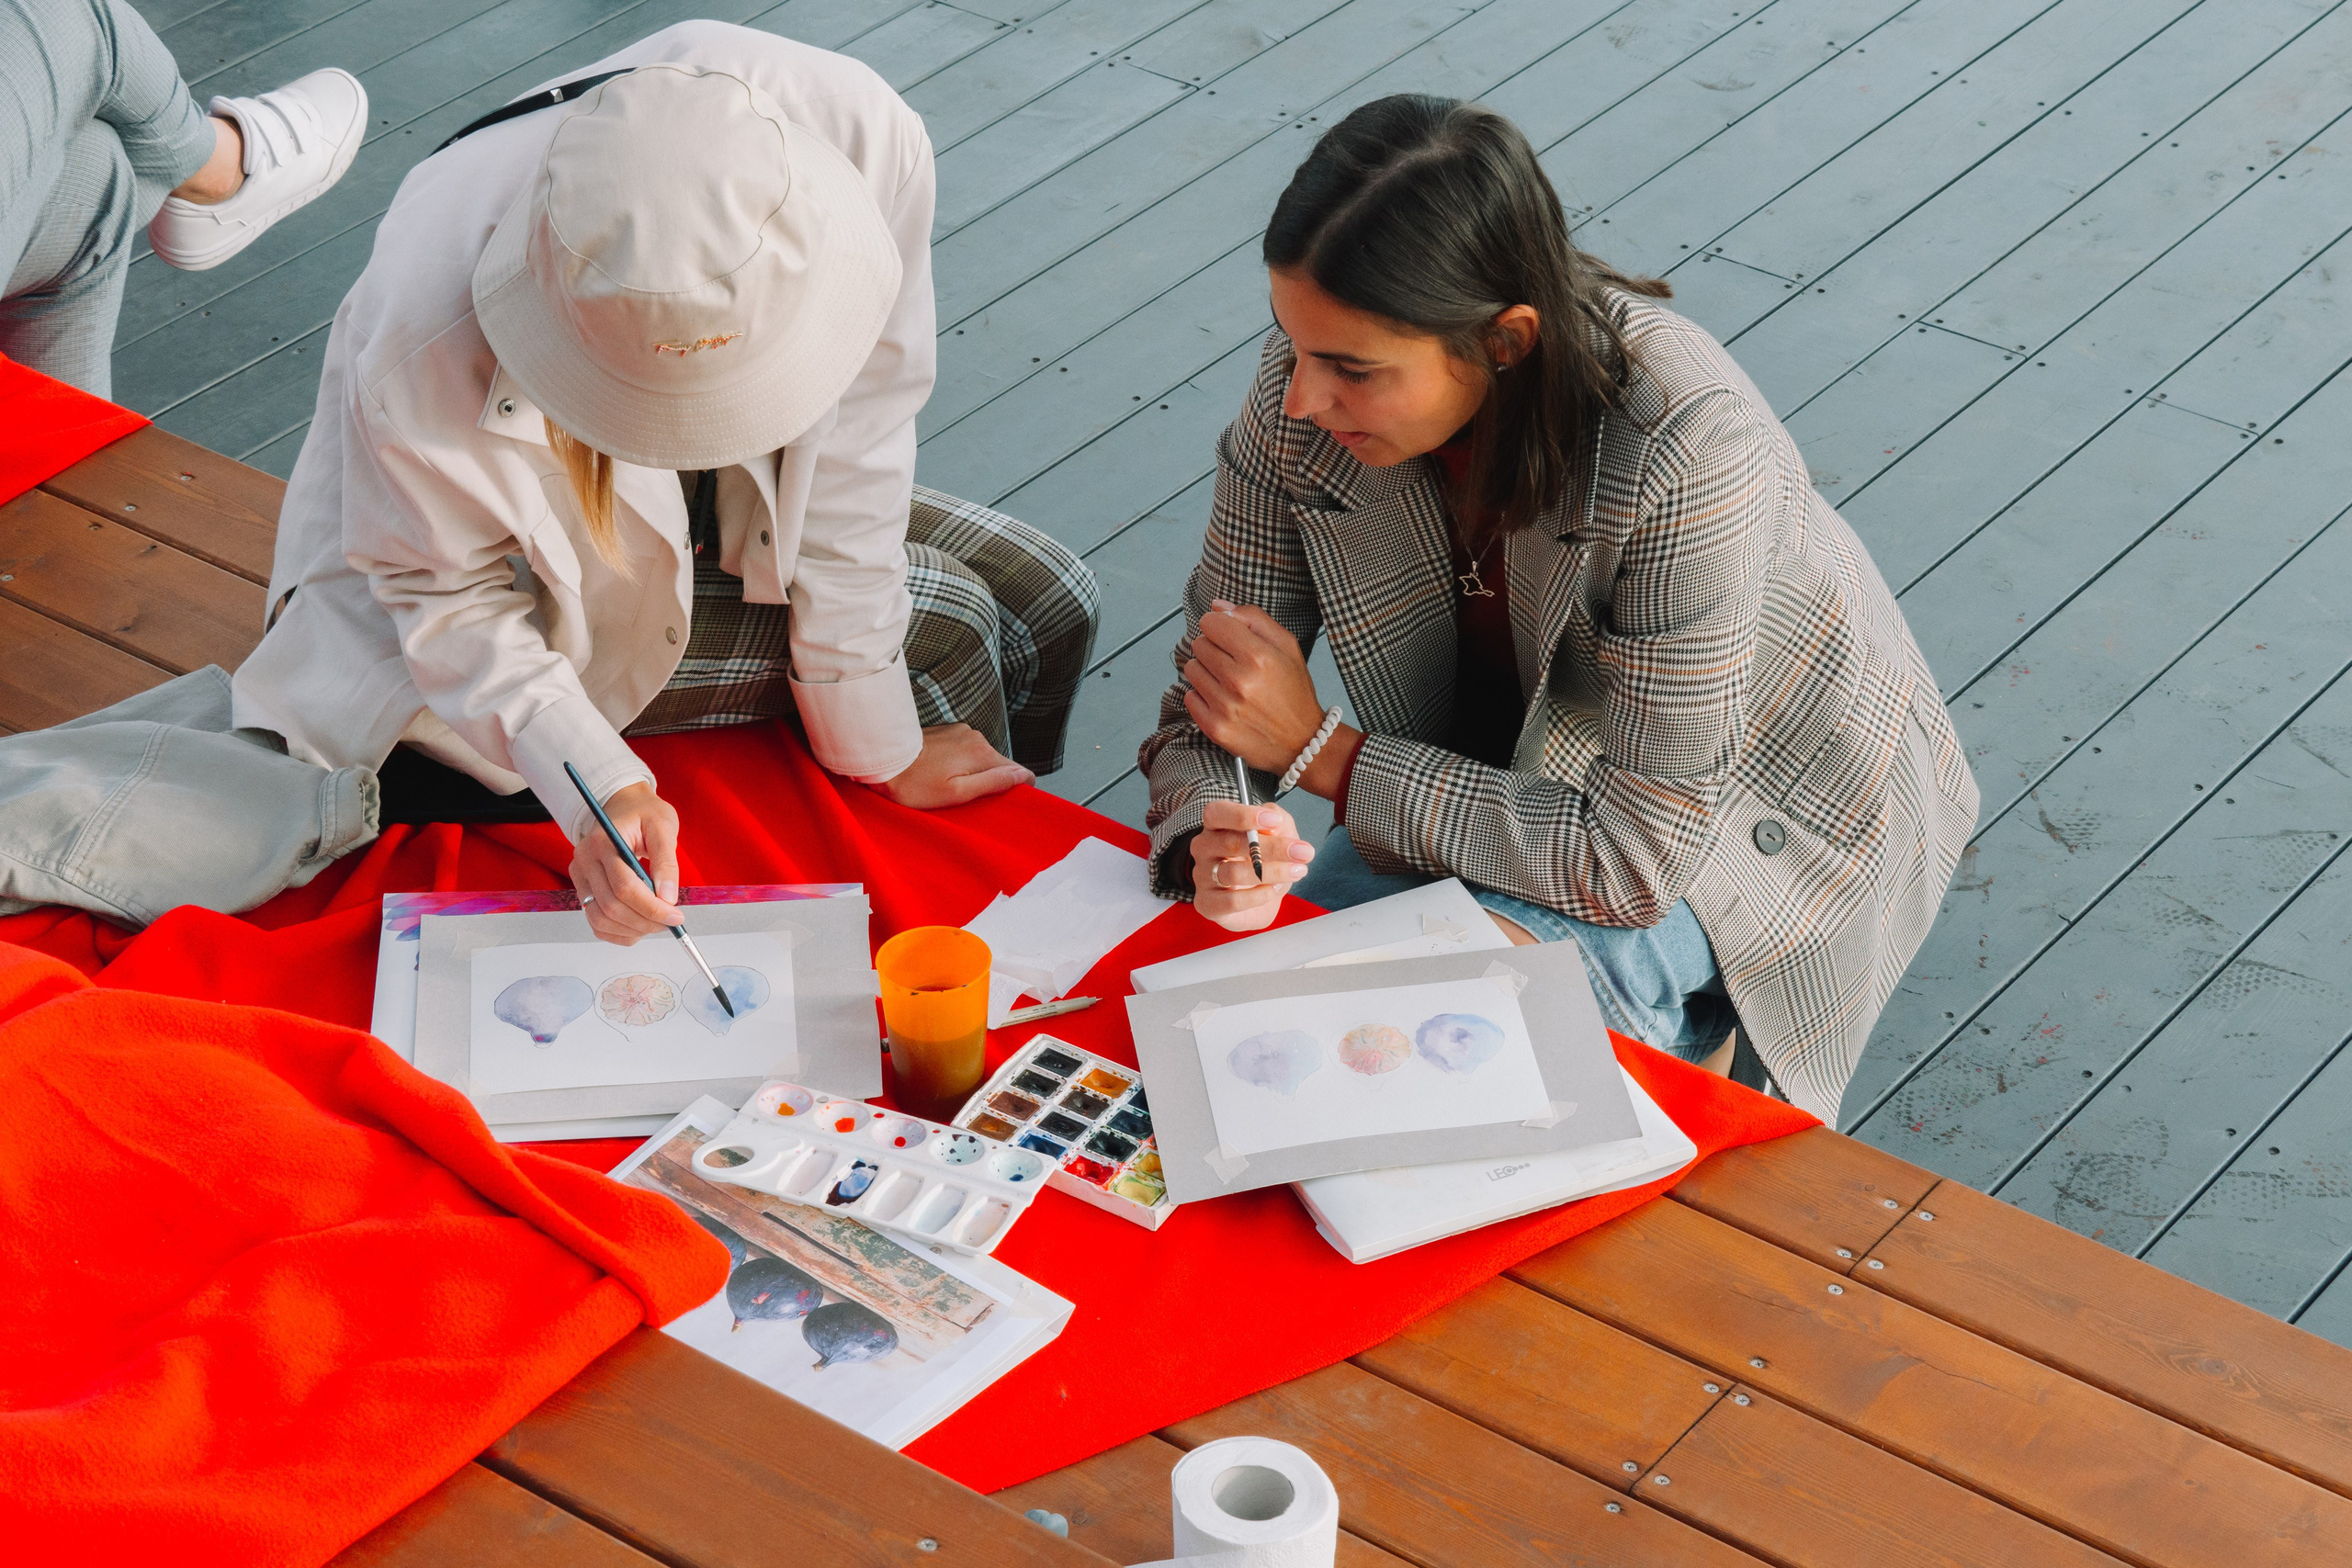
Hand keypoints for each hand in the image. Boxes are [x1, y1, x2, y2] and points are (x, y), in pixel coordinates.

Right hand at [570, 782, 680, 945]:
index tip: (676, 916)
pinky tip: (640, 927)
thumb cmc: (645, 814)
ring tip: (658, 924)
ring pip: (600, 919)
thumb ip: (666, 862)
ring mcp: (580, 877)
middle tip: (671, 921)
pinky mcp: (583, 889)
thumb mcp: (663, 827)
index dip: (652, 907)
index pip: (625, 887)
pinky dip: (618, 932)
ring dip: (633, 930)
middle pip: (611, 906)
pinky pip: (595, 922)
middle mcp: (584, 861)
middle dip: (646, 921)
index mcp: (602, 842)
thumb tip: (668, 898)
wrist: (624, 807)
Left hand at [869, 723, 1032, 808]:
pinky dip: (959, 763)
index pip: (1018, 771)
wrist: (881, 760)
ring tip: (948, 785)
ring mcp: (959, 731)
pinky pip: (964, 750)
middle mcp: (974, 737)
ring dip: (972, 772)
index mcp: (981, 753)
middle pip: (999, 764)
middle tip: (965, 798)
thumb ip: (992, 783)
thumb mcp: (956, 793)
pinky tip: (940, 773)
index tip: (996, 802)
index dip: (1013, 789)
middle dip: (989, 781)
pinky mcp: (946, 731)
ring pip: (980, 757)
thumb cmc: (914, 784)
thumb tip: (1023, 776)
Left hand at [1182, 601, 1327, 773]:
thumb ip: (1253, 618)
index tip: (1228, 636)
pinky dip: (1203, 696)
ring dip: (1206, 671)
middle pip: (1199, 644)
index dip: (1219, 626)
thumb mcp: (1287, 646)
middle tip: (1234, 662)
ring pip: (1191, 669)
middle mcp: (1239, 681)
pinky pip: (1189, 696)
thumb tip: (1217, 606)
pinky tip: (1223, 700)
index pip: (1210, 623)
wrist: (1301, 742)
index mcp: (1258, 656)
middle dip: (1214, 648)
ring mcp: (1224, 706)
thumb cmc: (1294, 692)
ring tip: (1229, 682)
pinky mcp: (1214, 727)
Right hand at [1190, 799, 1313, 931]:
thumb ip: (1279, 821)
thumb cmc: (1266, 862)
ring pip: (1233, 873)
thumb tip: (1275, 824)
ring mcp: (1203, 876)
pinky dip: (1260, 896)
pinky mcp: (1207, 904)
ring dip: (1272, 872)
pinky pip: (1233, 901)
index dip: (1243, 815)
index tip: (1275, 821)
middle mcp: (1204, 848)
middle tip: (1302, 852)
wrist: (1263, 900)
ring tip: (1295, 872)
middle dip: (1272, 847)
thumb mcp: (1281, 834)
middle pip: (1231, 843)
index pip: (1217, 813)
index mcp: (1217, 825)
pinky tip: (1274, 890)